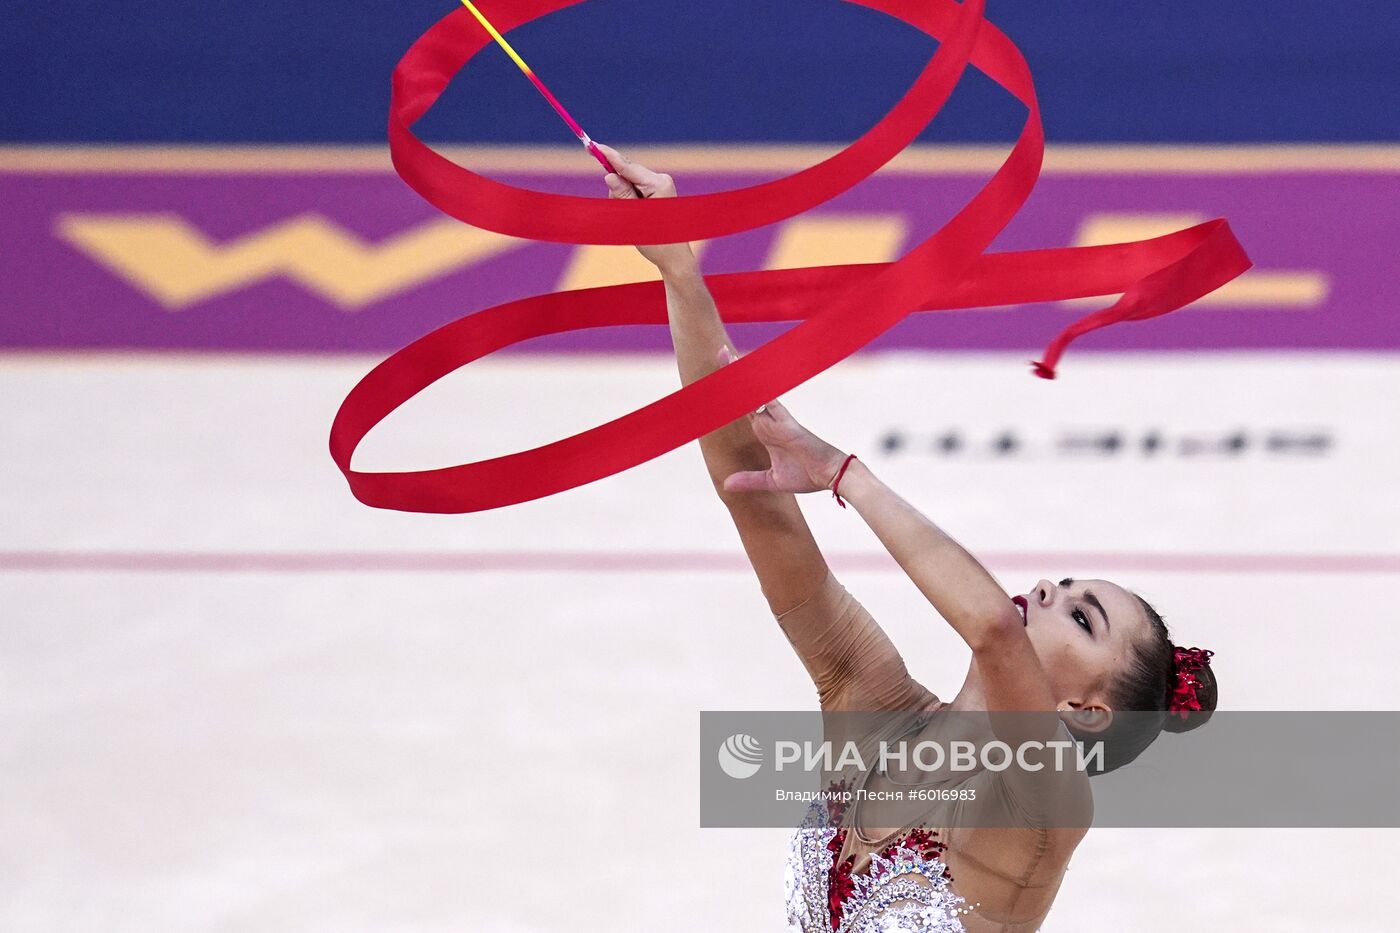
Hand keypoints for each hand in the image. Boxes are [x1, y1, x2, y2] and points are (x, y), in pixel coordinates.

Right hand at [595, 143, 695, 273]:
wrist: (674, 256)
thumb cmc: (657, 240)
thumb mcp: (635, 218)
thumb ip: (622, 195)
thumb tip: (609, 175)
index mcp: (658, 185)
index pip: (628, 167)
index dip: (609, 157)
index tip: (593, 145)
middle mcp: (661, 180)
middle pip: (628, 172)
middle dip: (616, 185)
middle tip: (619, 206)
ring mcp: (661, 185)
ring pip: (630, 181)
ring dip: (622, 195)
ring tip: (631, 217)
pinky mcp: (658, 191)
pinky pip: (636, 188)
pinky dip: (628, 199)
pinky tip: (635, 214)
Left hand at [715, 346, 849, 495]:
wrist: (830, 476)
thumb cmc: (807, 475)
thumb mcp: (771, 480)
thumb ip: (749, 480)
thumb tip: (726, 484)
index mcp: (765, 432)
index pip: (743, 408)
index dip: (730, 393)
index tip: (717, 379)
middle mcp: (769, 422)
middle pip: (747, 394)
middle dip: (732, 374)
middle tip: (720, 351)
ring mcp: (777, 421)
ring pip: (755, 394)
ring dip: (741, 376)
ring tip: (726, 356)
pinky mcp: (787, 424)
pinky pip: (770, 403)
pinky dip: (757, 393)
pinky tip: (745, 377)